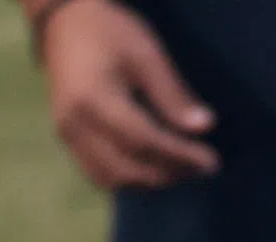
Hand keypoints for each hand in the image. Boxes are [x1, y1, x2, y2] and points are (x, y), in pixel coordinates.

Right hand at [42, 0, 219, 189]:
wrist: (64, 25)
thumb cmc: (109, 33)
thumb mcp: (146, 54)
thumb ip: (173, 94)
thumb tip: (204, 127)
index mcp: (93, 97)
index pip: (143, 140)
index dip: (178, 156)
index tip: (210, 162)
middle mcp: (75, 124)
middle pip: (128, 168)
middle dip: (169, 173)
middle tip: (201, 168)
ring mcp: (67, 136)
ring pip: (114, 179)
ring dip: (151, 181)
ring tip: (182, 169)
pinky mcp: (68, 142)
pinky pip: (101, 175)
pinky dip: (131, 179)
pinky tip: (155, 168)